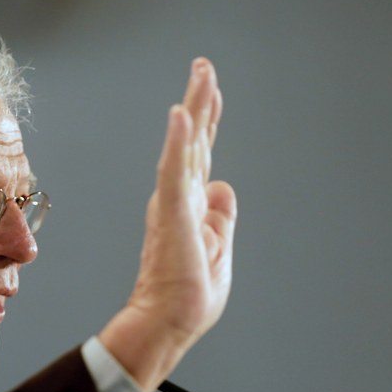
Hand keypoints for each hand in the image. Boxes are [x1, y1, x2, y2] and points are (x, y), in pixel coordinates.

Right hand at [100, 58, 236, 391]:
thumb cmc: (188, 297)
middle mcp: (179, 199)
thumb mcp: (218, 250)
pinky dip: (177, 143)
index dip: (206, 124)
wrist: (167, 325)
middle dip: (200, 102)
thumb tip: (224, 186)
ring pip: (185, 147)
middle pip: (193, 142)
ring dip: (193, 109)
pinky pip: (174, 173)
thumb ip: (221, 217)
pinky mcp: (171, 216)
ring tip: (201, 75)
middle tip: (203, 66)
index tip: (211, 94)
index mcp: (190, 209)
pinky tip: (180, 116)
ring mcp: (174, 205)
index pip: (200, 157)